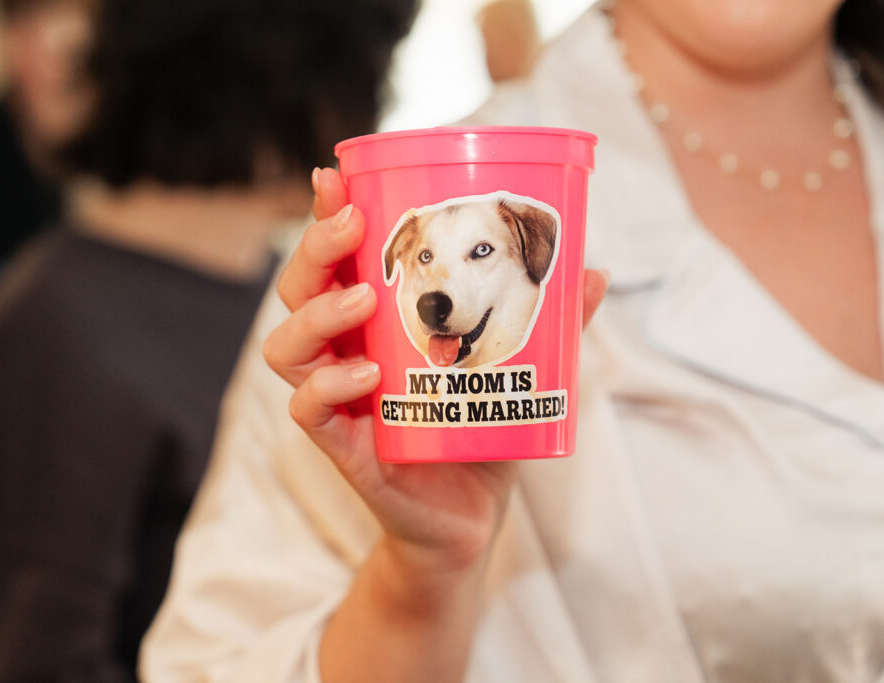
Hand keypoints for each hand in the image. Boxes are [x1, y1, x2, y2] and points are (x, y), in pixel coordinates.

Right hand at [264, 167, 608, 572]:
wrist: (471, 517)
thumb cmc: (482, 431)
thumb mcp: (521, 368)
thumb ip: (554, 321)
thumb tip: (596, 271)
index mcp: (376, 323)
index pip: (337, 259)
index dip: (327, 216)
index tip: (335, 177)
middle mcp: (345, 353)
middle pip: (298, 290)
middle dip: (315, 250)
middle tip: (353, 228)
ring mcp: (339, 400)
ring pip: (287, 346)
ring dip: (318, 313)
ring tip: (364, 299)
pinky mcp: (344, 447)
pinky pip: (307, 411)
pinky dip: (328, 387)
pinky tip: (366, 373)